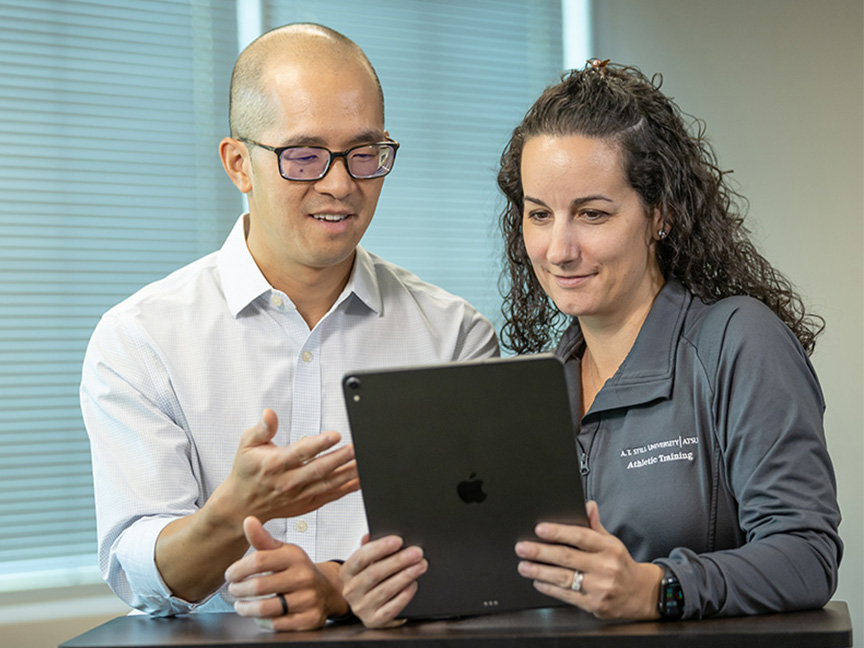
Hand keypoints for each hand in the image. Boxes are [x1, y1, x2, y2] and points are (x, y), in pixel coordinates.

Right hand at [212, 409, 359, 525]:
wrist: (242, 505)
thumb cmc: (247, 471)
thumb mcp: (247, 444)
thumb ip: (262, 428)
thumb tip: (269, 413)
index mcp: (275, 464)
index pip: (300, 452)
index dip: (319, 444)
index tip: (335, 435)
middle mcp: (288, 481)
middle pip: (318, 469)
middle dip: (340, 458)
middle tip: (357, 448)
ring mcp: (299, 495)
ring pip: (328, 484)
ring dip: (348, 473)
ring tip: (363, 462)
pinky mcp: (307, 504)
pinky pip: (330, 496)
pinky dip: (346, 488)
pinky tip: (359, 480)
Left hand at [225, 516, 347, 630]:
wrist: (328, 589)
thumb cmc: (298, 569)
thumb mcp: (283, 551)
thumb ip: (262, 539)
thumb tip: (248, 520)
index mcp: (295, 557)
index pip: (259, 560)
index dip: (238, 569)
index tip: (229, 575)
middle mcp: (304, 577)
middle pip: (259, 586)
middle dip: (239, 590)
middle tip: (233, 590)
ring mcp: (308, 599)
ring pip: (265, 608)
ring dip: (246, 608)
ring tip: (240, 604)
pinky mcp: (310, 619)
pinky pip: (276, 624)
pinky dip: (263, 622)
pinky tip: (260, 615)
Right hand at [340, 534, 427, 627]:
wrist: (361, 603)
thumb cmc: (366, 578)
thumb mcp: (364, 562)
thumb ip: (368, 547)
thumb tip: (371, 534)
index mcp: (346, 572)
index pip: (361, 557)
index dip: (380, 547)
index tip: (399, 540)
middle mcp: (350, 591)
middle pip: (375, 573)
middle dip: (399, 561)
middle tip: (417, 553)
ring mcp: (361, 607)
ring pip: (385, 590)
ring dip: (405, 576)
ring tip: (420, 566)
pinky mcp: (373, 620)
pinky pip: (391, 608)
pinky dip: (404, 595)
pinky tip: (413, 584)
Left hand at [514, 501, 662, 619]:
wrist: (639, 594)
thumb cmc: (620, 564)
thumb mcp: (611, 542)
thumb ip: (595, 526)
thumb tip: (587, 505)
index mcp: (609, 547)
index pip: (581, 536)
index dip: (558, 532)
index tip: (540, 529)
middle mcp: (605, 567)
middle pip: (567, 557)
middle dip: (541, 552)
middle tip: (522, 548)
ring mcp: (600, 587)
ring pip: (564, 578)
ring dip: (540, 571)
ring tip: (524, 566)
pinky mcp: (594, 605)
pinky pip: (567, 596)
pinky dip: (550, 588)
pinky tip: (538, 582)